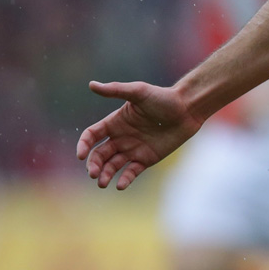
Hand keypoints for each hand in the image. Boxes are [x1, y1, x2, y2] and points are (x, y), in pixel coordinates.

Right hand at [75, 80, 202, 189]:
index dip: (84, 145)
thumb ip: (115, 90)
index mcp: (115, 122)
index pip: (92, 135)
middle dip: (93, 165)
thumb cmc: (163, 97)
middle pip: (99, 154)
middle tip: (93, 173)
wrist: (187, 109)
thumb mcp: (138, 92)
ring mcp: (132, 149)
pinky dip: (124, 180)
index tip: (81, 155)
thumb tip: (91, 84)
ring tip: (102, 182)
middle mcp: (120, 137)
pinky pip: (131, 172)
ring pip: (112, 166)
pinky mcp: (145, 159)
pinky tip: (120, 185)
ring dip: (105, 175)